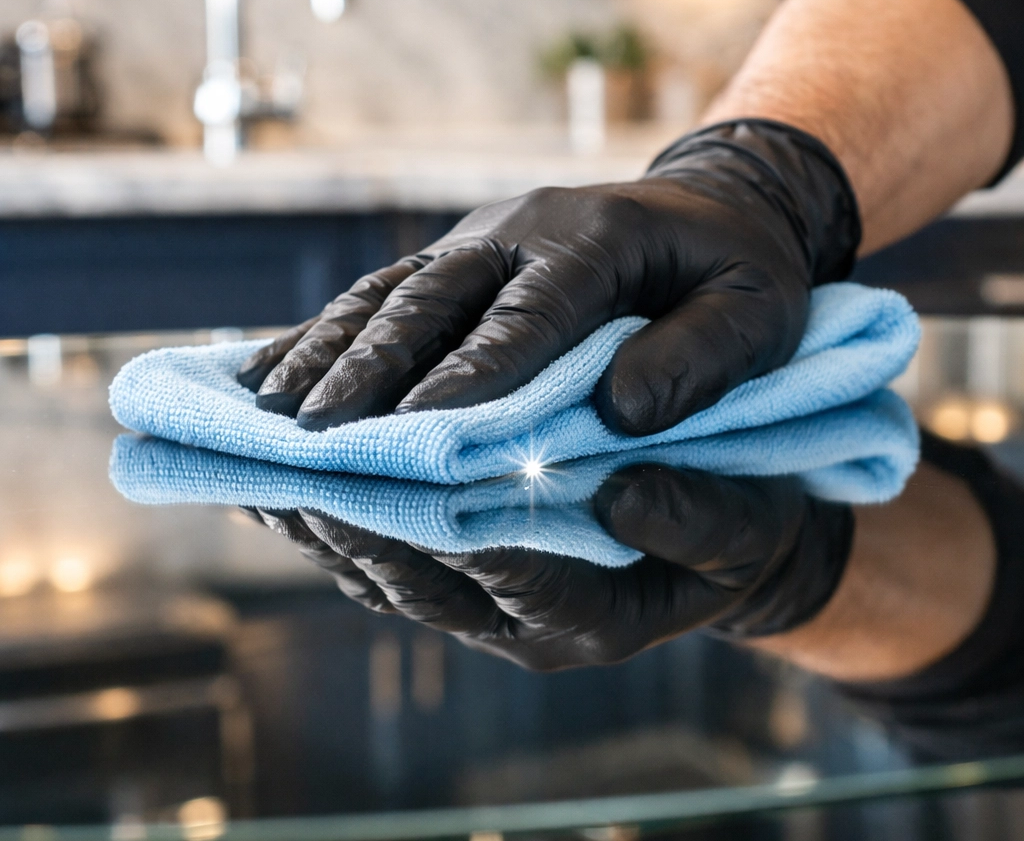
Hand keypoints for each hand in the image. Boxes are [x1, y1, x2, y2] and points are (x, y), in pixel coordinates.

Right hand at [238, 120, 859, 434]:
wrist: (712, 207)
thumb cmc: (740, 272)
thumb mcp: (760, 312)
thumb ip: (701, 357)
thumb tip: (620, 414)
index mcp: (596, 238)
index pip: (527, 315)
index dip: (472, 375)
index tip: (419, 433)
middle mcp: (519, 230)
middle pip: (433, 301)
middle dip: (372, 371)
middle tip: (317, 437)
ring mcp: (479, 240)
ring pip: (388, 295)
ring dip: (329, 352)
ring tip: (274, 413)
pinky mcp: (455, 257)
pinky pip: (379, 294)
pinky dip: (325, 335)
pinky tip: (274, 373)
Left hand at [247, 464, 853, 670]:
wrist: (714, 540)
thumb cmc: (734, 525)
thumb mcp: (741, 523)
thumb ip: (691, 518)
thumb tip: (621, 497)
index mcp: (586, 615)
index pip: (492, 566)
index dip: (430, 519)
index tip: (372, 467)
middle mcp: (517, 622)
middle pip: (413, 576)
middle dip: (349, 520)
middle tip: (290, 465)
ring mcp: (481, 606)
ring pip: (381, 572)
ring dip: (323, 523)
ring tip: (267, 467)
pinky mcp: (458, 580)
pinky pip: (380, 557)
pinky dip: (333, 519)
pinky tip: (289, 478)